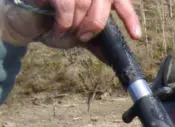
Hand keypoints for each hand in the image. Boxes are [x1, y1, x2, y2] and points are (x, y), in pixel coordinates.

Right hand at [1, 0, 139, 47]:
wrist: (27, 22)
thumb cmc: (54, 24)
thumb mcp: (81, 37)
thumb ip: (99, 44)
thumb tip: (115, 60)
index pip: (119, 1)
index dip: (130, 18)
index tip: (135, 36)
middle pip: (103, 2)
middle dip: (96, 25)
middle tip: (83, 37)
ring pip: (84, 2)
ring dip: (77, 24)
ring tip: (66, 31)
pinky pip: (65, 3)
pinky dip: (64, 21)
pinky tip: (58, 29)